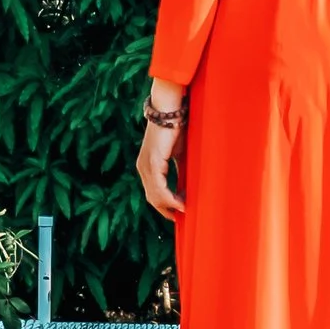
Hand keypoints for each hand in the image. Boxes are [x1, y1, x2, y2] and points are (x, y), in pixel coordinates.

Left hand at [137, 81, 186, 219]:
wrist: (170, 111)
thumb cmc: (176, 129)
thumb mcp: (178, 155)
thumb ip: (179, 171)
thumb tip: (186, 189)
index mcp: (147, 166)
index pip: (153, 192)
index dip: (164, 205)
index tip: (178, 213)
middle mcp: (143, 168)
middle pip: (152, 198)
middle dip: (166, 210)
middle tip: (181, 217)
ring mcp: (146, 166)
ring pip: (155, 195)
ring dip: (170, 206)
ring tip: (185, 210)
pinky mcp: (153, 162)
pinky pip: (159, 187)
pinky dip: (170, 198)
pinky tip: (181, 203)